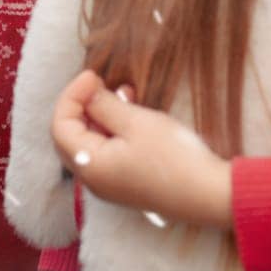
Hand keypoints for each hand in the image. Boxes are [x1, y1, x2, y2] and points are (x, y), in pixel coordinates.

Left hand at [51, 71, 233, 229]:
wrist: (210, 195)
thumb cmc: (174, 157)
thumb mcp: (137, 122)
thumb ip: (105, 106)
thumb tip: (87, 94)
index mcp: (90, 166)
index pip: (60, 126)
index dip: (71, 96)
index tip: (92, 75)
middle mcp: (93, 180)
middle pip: (69, 137)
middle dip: (80, 106)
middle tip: (99, 83)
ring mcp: (110, 184)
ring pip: (89, 143)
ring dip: (99, 115)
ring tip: (122, 93)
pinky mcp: (127, 184)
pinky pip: (107, 152)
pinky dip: (111, 129)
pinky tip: (131, 112)